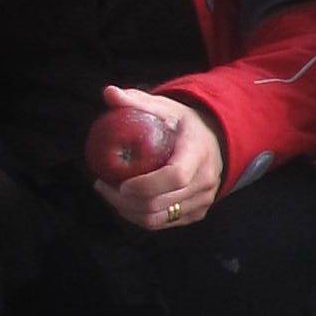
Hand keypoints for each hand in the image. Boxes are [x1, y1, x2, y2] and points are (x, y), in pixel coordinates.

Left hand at [95, 89, 225, 233]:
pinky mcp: (196, 212)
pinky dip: (138, 217)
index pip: (174, 176)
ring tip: (109, 193)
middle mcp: (205, 180)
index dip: (144, 185)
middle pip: (159, 203)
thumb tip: (109, 93)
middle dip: (123, 200)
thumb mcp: (164, 107)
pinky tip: (124, 202)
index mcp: (198, 153)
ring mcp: (203, 200)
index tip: (119, 182)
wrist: (213, 141)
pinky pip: (162, 223)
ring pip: (157, 218)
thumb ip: (136, 101)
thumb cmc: (183, 124)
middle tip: (102, 185)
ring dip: (126, 211)